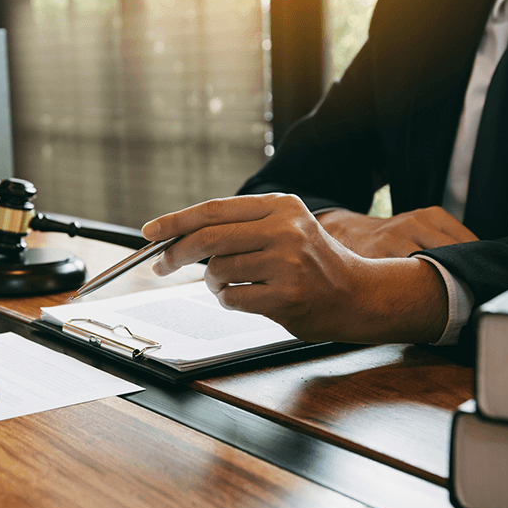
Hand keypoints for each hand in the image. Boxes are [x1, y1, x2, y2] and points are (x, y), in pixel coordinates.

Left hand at [141, 193, 447, 343]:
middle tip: (162, 265)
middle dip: (176, 254)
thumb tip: (176, 236)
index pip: (213, 210)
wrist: (357, 295)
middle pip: (208, 238)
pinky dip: (228, 301)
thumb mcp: (282, 228)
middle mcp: (284, 229)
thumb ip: (238, 228)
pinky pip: (231, 298)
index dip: (175, 221)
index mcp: (279, 206)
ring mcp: (286, 262)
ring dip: (214, 283)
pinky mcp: (286, 295)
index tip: (150, 231)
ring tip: (236, 283)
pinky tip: (249, 298)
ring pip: (217, 272)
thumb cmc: (310, 263)